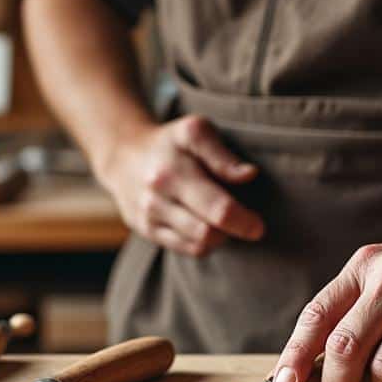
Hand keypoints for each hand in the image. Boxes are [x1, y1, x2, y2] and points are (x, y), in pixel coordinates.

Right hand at [94, 115, 264, 256]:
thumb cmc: (170, 143)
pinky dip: (203, 243)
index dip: (243, 221)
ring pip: (198, 245)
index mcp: (174, 172)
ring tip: (222, 219)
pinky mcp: (147, 231)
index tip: (258, 225)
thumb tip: (249, 175)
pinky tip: (206, 225)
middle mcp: (158, 198)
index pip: (216, 209)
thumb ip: (222, 154)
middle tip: (246, 221)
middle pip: (207, 234)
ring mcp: (150, 218)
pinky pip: (186, 249)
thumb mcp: (195, 132)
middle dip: (233, 231)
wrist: (123, 156)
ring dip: (219, 237)